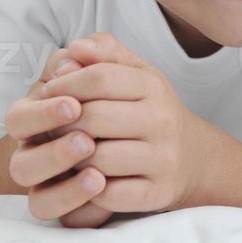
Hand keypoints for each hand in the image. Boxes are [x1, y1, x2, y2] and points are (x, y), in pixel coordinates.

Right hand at [4, 39, 107, 226]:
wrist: (156, 144)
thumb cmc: (125, 102)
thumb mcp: (117, 73)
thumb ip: (99, 55)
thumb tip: (78, 49)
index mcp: (37, 121)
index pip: (19, 118)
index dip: (42, 113)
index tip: (74, 103)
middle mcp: (38, 157)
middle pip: (21, 164)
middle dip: (53, 152)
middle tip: (86, 140)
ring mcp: (53, 188)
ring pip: (37, 198)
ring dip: (68, 190)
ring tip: (96, 171)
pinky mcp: (73, 212)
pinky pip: (65, 221)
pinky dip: (82, 207)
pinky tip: (104, 188)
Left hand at [35, 33, 209, 216]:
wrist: (194, 158)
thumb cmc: (152, 111)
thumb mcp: (137, 73)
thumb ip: (105, 52)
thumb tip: (76, 48)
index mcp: (153, 86)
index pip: (98, 78)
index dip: (64, 85)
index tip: (47, 93)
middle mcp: (162, 120)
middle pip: (93, 118)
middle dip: (62, 124)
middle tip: (50, 129)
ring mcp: (163, 159)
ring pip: (97, 159)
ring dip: (72, 160)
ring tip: (67, 154)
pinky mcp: (158, 193)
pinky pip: (109, 195)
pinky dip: (89, 190)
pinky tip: (85, 179)